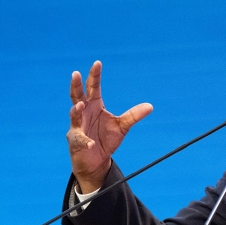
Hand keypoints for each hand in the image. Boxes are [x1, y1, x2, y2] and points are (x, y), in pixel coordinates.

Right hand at [66, 61, 152, 192]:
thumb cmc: (105, 139)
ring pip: (74, 115)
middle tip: (76, 73)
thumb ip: (133, 115)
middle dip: (76, 86)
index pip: (93, 87)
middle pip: (77, 96)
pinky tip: (91, 143)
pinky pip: (79, 140)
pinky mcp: (76, 142)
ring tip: (81, 104)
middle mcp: (84, 113)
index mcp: (95, 106)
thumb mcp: (122, 126)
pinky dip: (85, 141)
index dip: (94, 76)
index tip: (97, 63)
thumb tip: (150, 106)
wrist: (97, 161)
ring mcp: (78, 127)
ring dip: (76, 110)